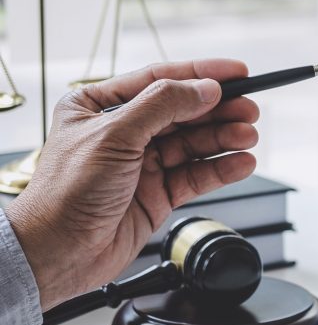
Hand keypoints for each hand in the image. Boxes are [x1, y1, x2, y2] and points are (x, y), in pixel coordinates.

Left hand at [6, 59, 258, 310]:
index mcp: (101, 106)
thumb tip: (204, 88)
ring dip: (224, 139)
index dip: (202, 75)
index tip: (238, 73)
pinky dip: (221, 168)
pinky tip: (241, 162)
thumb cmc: (66, 193)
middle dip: (220, 110)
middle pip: (184, 112)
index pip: (161, 80)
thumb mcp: (114, 135)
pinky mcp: (159, 193)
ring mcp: (144, 163)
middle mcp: (124, 132)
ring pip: (195, 144)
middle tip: (250, 110)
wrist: (60, 251)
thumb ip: (163, 106)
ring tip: (248, 137)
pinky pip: (197, 175)